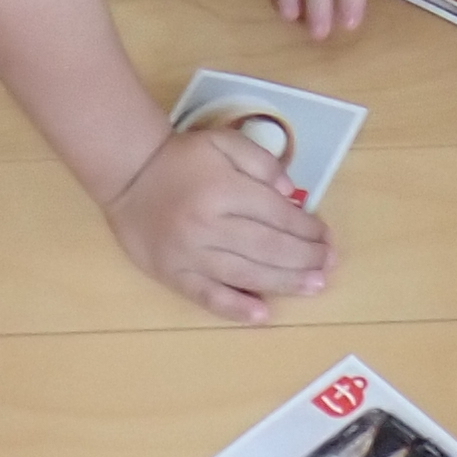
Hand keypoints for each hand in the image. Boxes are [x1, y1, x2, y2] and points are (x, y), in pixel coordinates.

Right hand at [104, 123, 336, 324]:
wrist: (128, 174)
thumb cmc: (182, 158)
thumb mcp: (224, 141)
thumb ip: (262, 162)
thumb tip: (291, 195)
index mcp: (223, 190)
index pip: (277, 215)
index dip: (307, 228)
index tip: (326, 237)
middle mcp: (208, 225)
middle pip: (267, 247)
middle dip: (304, 258)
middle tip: (328, 266)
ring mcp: (189, 254)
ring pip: (244, 273)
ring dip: (283, 283)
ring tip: (313, 287)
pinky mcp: (171, 274)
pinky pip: (207, 296)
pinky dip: (235, 307)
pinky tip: (262, 314)